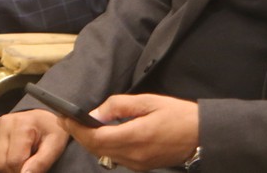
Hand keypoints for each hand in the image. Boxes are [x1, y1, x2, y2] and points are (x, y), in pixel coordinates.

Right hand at [0, 109, 68, 172]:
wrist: (44, 117)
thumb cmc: (51, 132)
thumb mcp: (55, 146)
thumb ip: (41, 163)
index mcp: (22, 124)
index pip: (14, 161)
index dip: (23, 172)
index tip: (31, 170)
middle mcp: (4, 122)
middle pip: (0, 163)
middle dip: (13, 171)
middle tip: (26, 166)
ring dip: (4, 168)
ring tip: (19, 161)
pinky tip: (10, 155)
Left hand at [63, 94, 199, 170]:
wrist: (201, 135)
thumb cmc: (178, 115)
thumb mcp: (148, 101)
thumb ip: (119, 106)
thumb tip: (95, 113)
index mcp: (136, 137)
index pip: (97, 138)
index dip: (77, 129)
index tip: (65, 116)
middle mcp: (135, 155)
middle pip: (96, 149)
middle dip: (78, 134)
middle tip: (65, 119)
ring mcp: (138, 163)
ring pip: (104, 155)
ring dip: (88, 141)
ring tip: (77, 125)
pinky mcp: (141, 166)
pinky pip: (115, 158)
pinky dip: (102, 146)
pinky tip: (98, 135)